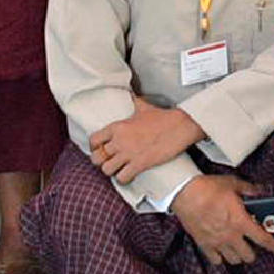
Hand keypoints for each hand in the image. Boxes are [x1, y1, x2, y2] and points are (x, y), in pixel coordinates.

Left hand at [88, 102, 206, 182]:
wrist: (179, 126)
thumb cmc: (163, 117)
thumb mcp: (144, 107)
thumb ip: (134, 103)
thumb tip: (131, 94)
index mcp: (118, 127)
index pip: (94, 140)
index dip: (94, 147)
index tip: (100, 149)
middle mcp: (119, 141)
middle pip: (97, 158)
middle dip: (101, 162)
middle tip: (110, 161)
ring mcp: (129, 153)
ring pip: (107, 170)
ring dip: (112, 171)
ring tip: (119, 169)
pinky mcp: (139, 164)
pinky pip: (122, 177)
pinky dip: (123, 179)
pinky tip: (129, 175)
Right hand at [170, 175, 273, 267]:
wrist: (184, 193)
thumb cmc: (209, 188)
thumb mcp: (233, 183)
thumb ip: (248, 189)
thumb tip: (258, 190)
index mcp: (241, 222)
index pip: (264, 239)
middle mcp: (231, 236)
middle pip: (249, 256)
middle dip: (254, 252)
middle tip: (253, 245)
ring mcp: (217, 242)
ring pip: (233, 260)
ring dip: (238, 256)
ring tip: (238, 248)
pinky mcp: (203, 244)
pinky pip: (215, 260)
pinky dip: (220, 258)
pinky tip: (221, 252)